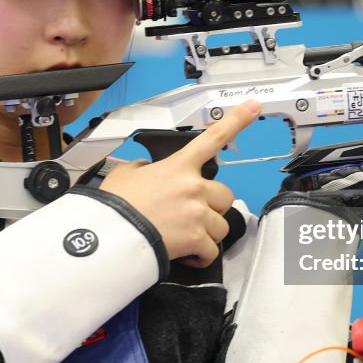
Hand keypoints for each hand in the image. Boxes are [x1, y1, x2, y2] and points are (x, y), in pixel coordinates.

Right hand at [100, 100, 260, 266]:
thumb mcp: (124, 174)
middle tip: (194, 215)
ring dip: (207, 233)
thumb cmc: (116, 205)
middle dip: (213, 207)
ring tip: (185, 237)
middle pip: (225, 195)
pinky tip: (187, 255)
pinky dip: (201, 256)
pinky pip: (211, 251)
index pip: (213, 137)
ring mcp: (197, 213)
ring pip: (221, 225)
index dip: (237, 120)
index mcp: (179, 166)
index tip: (254, 106)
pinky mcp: (196, 239)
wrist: (109, 235)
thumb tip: (145, 170)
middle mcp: (194, 187)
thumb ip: (141, 168)